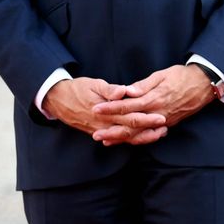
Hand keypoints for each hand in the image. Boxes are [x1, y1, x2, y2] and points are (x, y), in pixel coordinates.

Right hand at [44, 76, 166, 143]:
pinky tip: (141, 138)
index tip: (161, 117)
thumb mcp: (93, 84)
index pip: (131, 116)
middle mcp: (104, 124)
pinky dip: (130, 140)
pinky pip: (117, 139)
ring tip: (158, 134)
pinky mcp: (99, 132)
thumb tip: (123, 91)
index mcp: (106, 111)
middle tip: (165, 127)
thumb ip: (109, 90)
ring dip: (142, 137)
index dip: (147, 118)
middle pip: (131, 129)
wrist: (58, 100)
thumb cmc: (77, 89)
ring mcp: (101, 130)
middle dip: (149, 129)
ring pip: (125, 137)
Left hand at [91, 64, 212, 145]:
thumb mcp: (162, 75)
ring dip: (121, 138)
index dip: (111, 108)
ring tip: (105, 141)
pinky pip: (149, 135)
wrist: (204, 85)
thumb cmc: (182, 76)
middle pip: (131, 125)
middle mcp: (157, 113)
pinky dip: (136, 139)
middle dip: (112, 130)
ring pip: (139, 134)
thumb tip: (128, 91)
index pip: (128, 105)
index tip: (96, 109)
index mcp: (154, 98)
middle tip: (95, 134)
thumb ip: (144, 85)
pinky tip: (125, 141)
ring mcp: (163, 121)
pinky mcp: (167, 125)